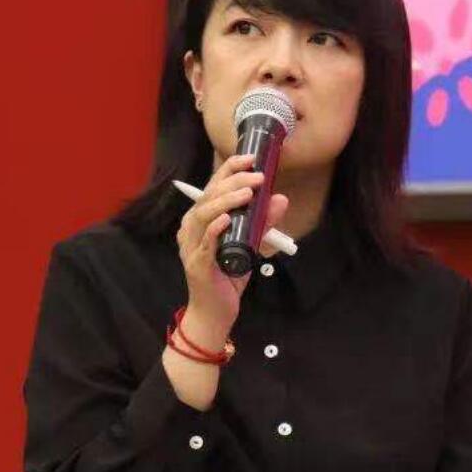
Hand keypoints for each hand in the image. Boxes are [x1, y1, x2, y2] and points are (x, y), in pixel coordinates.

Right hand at [176, 153, 289, 333]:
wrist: (216, 312)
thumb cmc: (228, 277)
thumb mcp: (251, 245)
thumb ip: (264, 223)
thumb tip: (280, 198)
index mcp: (201, 219)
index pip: (213, 186)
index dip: (230, 170)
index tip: (251, 158)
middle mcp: (191, 228)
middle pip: (208, 196)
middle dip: (234, 182)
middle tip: (258, 177)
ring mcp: (191, 246)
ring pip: (204, 214)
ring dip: (226, 201)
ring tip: (247, 194)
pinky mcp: (197, 265)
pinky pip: (205, 243)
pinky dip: (216, 229)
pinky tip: (228, 219)